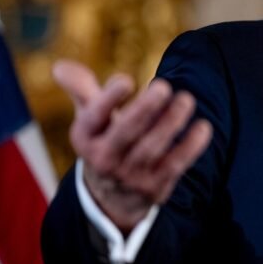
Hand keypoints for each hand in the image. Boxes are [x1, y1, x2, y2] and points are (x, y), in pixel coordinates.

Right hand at [52, 59, 211, 232]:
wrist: (113, 198)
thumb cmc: (104, 141)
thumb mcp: (89, 118)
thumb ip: (80, 88)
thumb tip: (59, 66)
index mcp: (85, 137)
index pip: (93, 117)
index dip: (108, 99)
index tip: (126, 80)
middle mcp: (104, 159)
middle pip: (124, 134)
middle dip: (144, 110)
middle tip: (163, 86)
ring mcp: (130, 176)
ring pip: (151, 149)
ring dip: (170, 123)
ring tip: (186, 99)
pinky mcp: (155, 187)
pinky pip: (174, 166)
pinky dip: (190, 147)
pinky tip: (203, 126)